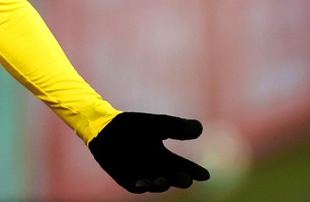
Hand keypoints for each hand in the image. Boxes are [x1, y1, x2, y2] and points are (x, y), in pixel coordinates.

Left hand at [88, 112, 209, 193]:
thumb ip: (176, 127)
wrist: (105, 126)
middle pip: (172, 179)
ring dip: (161, 185)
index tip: (205, 175)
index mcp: (165, 157)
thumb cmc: (132, 125)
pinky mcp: (126, 179)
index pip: (183, 167)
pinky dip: (140, 186)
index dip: (194, 171)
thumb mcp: (156, 124)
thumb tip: (200, 128)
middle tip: (186, 179)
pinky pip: (135, 186)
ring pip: (156, 185)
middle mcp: (155, 169)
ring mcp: (141, 175)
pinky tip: (144, 184)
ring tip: (164, 181)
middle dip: (180, 180)